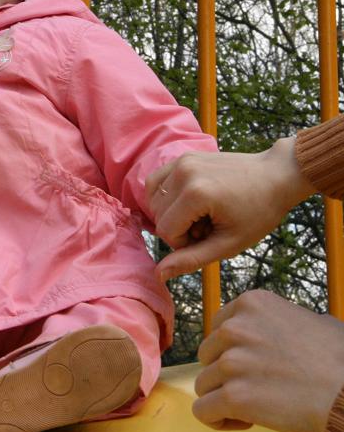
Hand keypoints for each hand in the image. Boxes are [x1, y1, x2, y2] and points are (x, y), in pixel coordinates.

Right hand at [147, 138, 314, 279]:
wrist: (277, 176)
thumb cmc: (259, 213)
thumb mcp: (229, 243)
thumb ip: (192, 259)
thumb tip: (158, 275)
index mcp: (196, 194)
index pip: (165, 231)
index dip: (184, 243)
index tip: (208, 237)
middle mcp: (183, 173)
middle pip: (158, 215)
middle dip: (178, 227)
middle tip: (208, 225)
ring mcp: (181, 161)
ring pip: (154, 199)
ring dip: (171, 212)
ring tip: (200, 212)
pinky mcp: (183, 156)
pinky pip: (157, 181)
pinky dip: (165, 196)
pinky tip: (187, 201)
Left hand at [193, 290, 343, 431]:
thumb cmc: (342, 361)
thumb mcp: (314, 321)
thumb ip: (284, 321)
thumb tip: (282, 328)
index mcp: (251, 304)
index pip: (218, 329)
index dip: (234, 352)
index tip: (258, 366)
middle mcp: (235, 328)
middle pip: (208, 357)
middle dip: (228, 375)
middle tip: (261, 387)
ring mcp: (232, 362)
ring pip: (204, 385)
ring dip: (226, 398)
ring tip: (258, 405)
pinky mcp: (233, 396)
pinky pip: (202, 411)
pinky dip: (217, 419)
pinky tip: (244, 421)